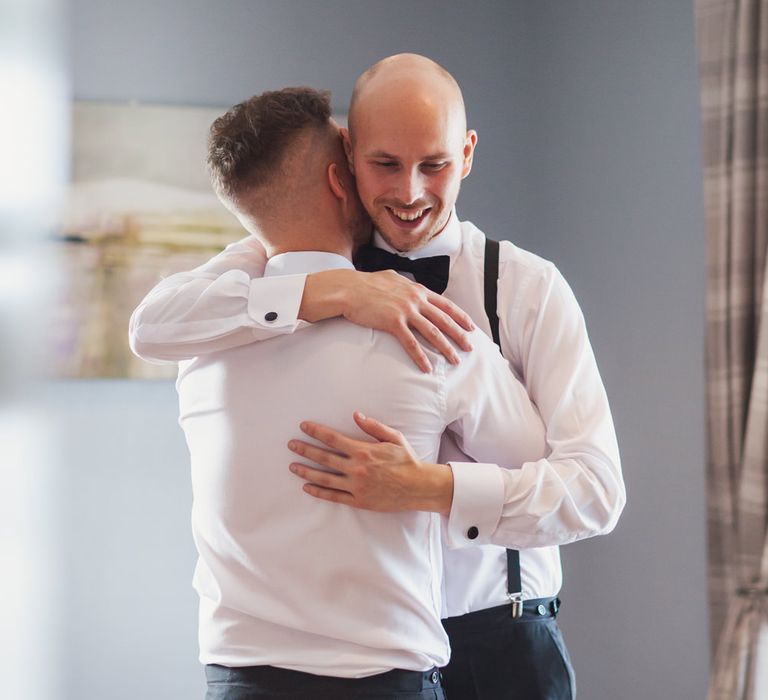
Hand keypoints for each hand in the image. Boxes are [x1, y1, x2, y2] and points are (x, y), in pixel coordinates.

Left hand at [287, 412, 452, 514]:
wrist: (417, 486)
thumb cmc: (406, 460)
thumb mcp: (393, 437)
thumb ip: (373, 426)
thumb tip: (355, 414)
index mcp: (363, 451)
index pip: (333, 439)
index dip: (316, 432)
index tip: (303, 427)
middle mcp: (356, 468)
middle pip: (324, 457)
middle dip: (305, 450)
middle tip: (291, 445)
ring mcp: (356, 486)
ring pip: (325, 478)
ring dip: (306, 472)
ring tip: (293, 467)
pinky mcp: (358, 500)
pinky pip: (334, 496)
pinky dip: (319, 492)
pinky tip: (307, 487)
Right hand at [301, 269, 473, 372]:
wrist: (348, 288)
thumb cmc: (366, 284)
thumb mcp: (392, 279)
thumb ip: (406, 285)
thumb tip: (410, 286)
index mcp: (417, 289)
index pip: (446, 304)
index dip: (460, 316)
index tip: (471, 326)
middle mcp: (416, 299)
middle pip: (444, 320)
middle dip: (460, 335)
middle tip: (470, 348)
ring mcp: (406, 310)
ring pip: (433, 332)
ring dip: (446, 348)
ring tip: (455, 361)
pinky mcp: (393, 322)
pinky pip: (411, 343)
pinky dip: (421, 357)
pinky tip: (428, 368)